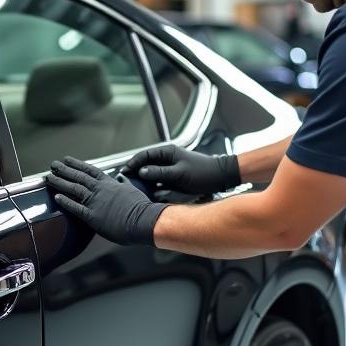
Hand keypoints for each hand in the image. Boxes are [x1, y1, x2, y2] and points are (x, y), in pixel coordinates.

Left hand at [48, 156, 166, 245]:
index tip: (67, 160)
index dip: (77, 164)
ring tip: (49, 177)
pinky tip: (56, 197)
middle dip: (64, 170)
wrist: (144, 220)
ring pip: (74, 188)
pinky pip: (75, 207)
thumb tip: (121, 177)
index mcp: (110, 184)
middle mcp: (100, 190)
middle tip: (53, 165)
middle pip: (78, 176)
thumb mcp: (133, 190)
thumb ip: (124, 183)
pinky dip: (65, 201)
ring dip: (60, 182)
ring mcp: (95, 202)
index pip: (90, 170)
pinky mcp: (93, 216)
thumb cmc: (140, 207)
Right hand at [122, 145, 239, 195]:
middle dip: (136, 173)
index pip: (143, 155)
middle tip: (126, 182)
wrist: (221, 177)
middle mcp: (167, 158)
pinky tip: (149, 194)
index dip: (132, 164)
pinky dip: (153, 186)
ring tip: (135, 189)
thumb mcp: (179, 174)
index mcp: (167, 152)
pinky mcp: (174, 176)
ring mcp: (171, 167)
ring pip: (152, 173)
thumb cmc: (203, 173)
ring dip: (144, 181)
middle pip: (146, 164)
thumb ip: (159, 173)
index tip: (124, 172)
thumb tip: (141, 172)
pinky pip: (159, 180)